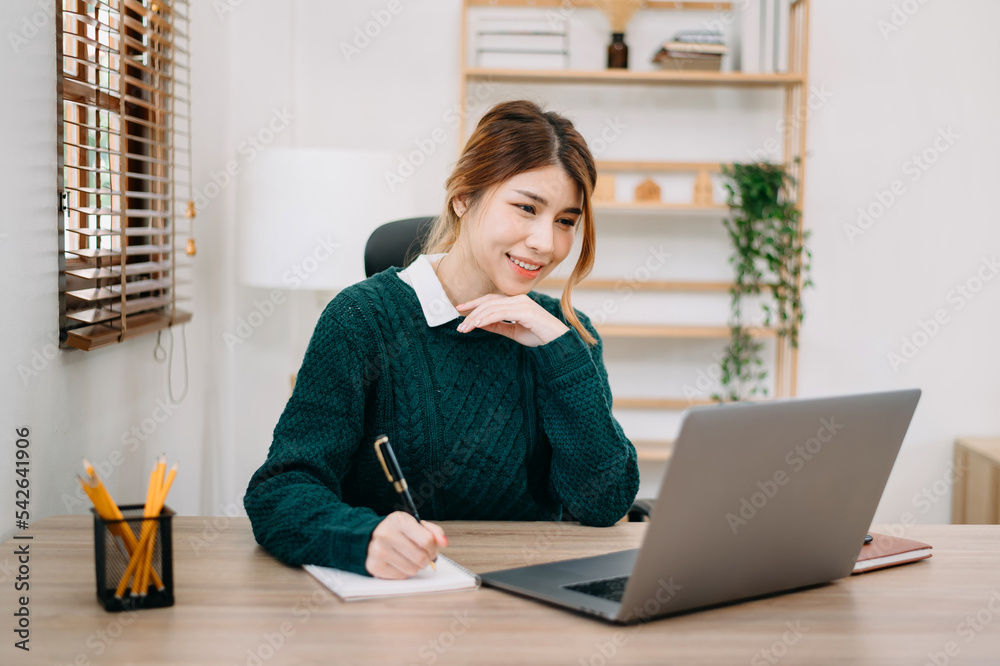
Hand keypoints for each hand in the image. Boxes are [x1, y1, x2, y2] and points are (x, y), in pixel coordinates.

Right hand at [365, 511, 448, 578]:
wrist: (371, 536)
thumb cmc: (398, 531)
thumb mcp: (415, 525)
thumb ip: (433, 532)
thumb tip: (444, 542)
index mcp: (399, 520)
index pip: (427, 540)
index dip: (433, 547)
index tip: (431, 547)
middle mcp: (386, 534)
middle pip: (421, 557)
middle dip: (426, 558)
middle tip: (422, 554)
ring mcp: (378, 551)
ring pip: (412, 569)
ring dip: (415, 566)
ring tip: (409, 557)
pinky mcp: (374, 566)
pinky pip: (401, 576)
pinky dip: (403, 572)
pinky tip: (398, 562)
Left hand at [455, 294, 569, 346]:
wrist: (558, 343)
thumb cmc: (539, 336)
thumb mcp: (514, 332)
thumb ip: (499, 326)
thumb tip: (480, 323)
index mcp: (516, 302)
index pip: (491, 299)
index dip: (474, 303)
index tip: (460, 310)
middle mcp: (518, 299)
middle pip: (489, 302)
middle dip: (472, 313)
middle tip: (459, 326)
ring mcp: (522, 304)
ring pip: (492, 307)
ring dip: (476, 318)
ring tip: (465, 328)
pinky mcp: (525, 312)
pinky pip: (501, 313)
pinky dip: (487, 318)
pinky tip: (477, 325)